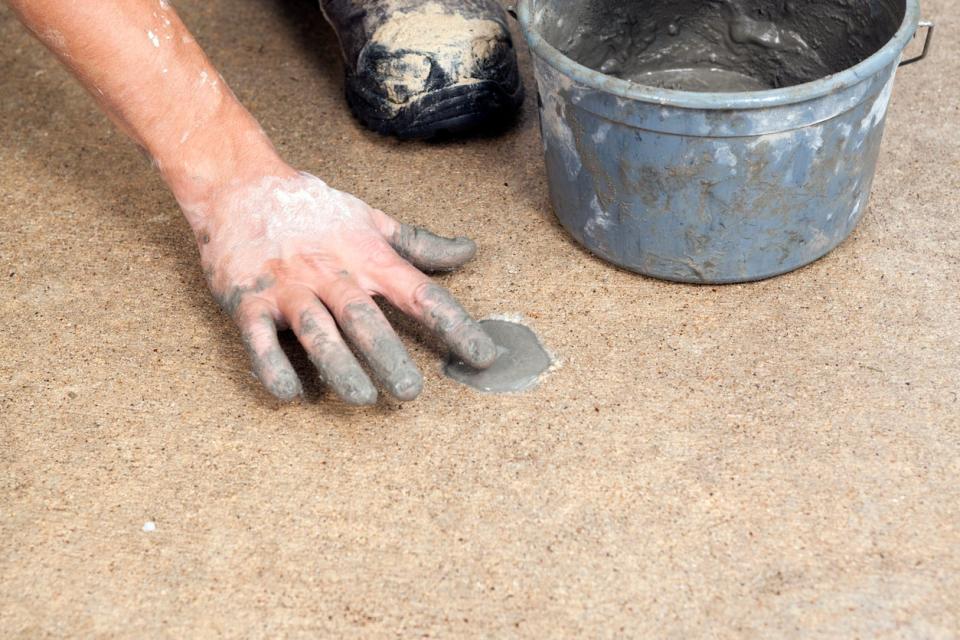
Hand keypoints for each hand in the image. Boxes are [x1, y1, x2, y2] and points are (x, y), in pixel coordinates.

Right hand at [190, 170, 496, 404]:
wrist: (238, 184)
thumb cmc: (312, 208)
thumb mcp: (370, 219)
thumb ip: (419, 244)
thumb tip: (468, 252)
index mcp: (366, 256)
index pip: (420, 293)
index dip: (454, 325)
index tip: (483, 356)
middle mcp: (330, 272)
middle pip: (363, 318)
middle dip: (388, 355)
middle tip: (411, 391)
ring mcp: (287, 287)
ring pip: (316, 331)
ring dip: (339, 366)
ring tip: (361, 398)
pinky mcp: (247, 301)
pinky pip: (259, 339)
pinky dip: (272, 366)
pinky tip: (290, 393)